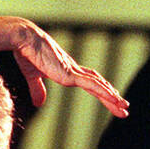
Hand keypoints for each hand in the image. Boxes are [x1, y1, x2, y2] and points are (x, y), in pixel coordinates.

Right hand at [8, 20, 129, 117]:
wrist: (25, 39)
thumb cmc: (27, 53)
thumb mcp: (32, 76)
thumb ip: (38, 89)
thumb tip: (40, 104)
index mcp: (67, 70)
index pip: (90, 82)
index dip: (101, 90)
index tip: (111, 99)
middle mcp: (74, 70)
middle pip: (99, 85)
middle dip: (111, 97)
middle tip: (124, 109)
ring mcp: (73, 72)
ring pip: (99, 86)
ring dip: (112, 97)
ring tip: (124, 108)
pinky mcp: (70, 74)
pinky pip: (91, 84)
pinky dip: (104, 91)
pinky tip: (114, 98)